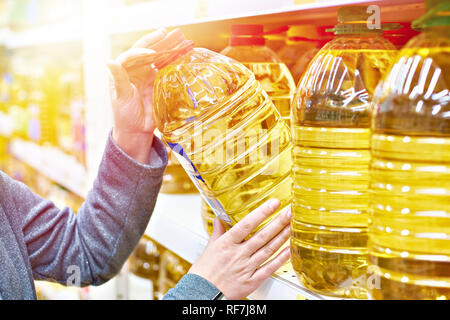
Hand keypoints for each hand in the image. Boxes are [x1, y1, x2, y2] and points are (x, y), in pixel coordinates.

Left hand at [107, 28, 167, 163]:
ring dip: (166, 48)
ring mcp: (147, 75)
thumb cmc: (124, 114)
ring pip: (157, 58)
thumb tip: (108, 60)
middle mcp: (135, 70)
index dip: (141, 50)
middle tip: (166, 32)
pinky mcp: (157, 83)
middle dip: (156, 41)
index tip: (151, 53)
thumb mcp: (120, 96)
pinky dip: (172, 61)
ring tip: (177, 39)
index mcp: (123, 70)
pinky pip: (165, 69)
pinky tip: (180, 55)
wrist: (137, 130)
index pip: (132, 54)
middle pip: (146, 50)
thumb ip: (118, 78)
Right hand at [189, 199, 290, 299]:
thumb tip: (219, 219)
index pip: (246, 224)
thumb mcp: (210, 247)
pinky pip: (269, 268)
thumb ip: (218, 232)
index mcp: (227, 243)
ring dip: (281, 237)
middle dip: (277, 222)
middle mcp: (238, 254)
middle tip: (289, 212)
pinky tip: (289, 250)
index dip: (261, 213)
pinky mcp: (251, 281)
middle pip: (261, 236)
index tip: (273, 203)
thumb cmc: (205, 272)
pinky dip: (280, 259)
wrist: (203, 293)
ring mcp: (246, 267)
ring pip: (268, 250)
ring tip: (291, 226)